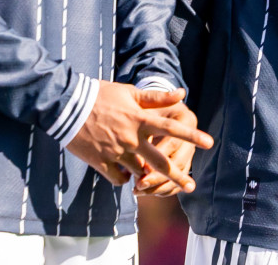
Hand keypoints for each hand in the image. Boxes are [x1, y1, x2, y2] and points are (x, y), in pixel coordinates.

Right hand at [66, 82, 212, 190]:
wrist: (68, 106)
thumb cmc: (101, 95)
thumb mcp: (130, 92)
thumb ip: (156, 97)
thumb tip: (182, 94)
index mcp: (140, 120)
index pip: (172, 128)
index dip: (192, 136)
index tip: (209, 143)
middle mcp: (131, 138)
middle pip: (160, 161)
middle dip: (177, 175)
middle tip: (190, 185)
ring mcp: (116, 152)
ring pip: (139, 172)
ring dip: (145, 175)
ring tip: (148, 176)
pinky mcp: (101, 163)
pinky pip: (119, 179)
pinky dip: (124, 178)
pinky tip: (124, 173)